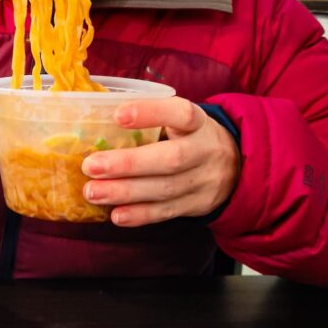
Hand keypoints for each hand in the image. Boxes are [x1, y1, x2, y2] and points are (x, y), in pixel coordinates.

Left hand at [81, 97, 239, 226]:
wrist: (236, 167)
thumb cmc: (190, 137)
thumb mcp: (180, 120)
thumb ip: (150, 117)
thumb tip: (94, 114)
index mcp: (198, 122)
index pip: (181, 113)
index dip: (150, 113)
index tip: (117, 115)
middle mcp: (205, 150)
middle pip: (170, 159)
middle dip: (128, 163)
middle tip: (91, 165)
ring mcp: (204, 181)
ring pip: (165, 189)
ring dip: (125, 192)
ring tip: (93, 192)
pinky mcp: (198, 205)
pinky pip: (167, 212)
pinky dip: (140, 215)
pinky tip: (116, 214)